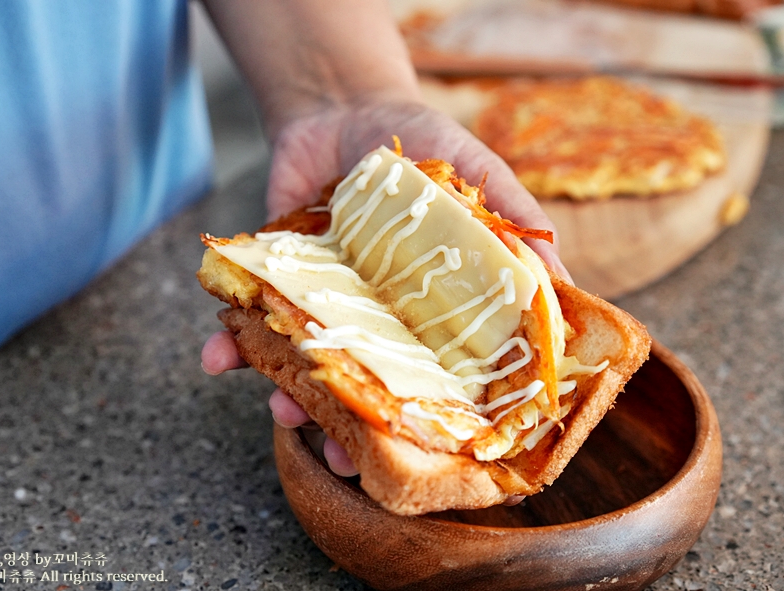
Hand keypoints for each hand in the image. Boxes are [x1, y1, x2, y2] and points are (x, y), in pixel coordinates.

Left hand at [203, 98, 567, 487]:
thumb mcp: (476, 172)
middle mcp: (380, 321)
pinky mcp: (277, 289)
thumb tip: (564, 280)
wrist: (339, 109)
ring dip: (292, 401)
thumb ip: (515, 220)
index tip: (434, 457)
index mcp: (431, 310)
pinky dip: (228, 346)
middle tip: (350, 460)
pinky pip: (250, 327)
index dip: (436, 419)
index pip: (439, 377)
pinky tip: (218, 357)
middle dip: (358, 430)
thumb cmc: (420, 143)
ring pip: (311, 372)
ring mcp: (327, 308)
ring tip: (285, 413)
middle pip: (373, 389)